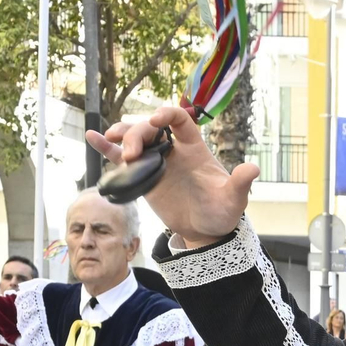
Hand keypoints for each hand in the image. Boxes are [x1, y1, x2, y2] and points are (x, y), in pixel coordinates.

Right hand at [88, 105, 257, 248]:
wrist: (205, 231)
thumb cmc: (222, 212)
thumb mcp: (233, 200)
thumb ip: (241, 184)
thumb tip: (253, 169)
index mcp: (194, 147)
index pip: (179, 120)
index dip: (167, 114)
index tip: (156, 119)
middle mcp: (173, 149)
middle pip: (150, 127)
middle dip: (137, 133)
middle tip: (132, 154)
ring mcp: (155, 160)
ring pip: (134, 137)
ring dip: (122, 136)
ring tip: (113, 144)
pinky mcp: (141, 175)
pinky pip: (120, 157)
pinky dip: (106, 146)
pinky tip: (92, 136)